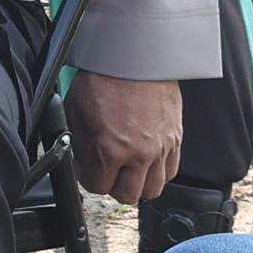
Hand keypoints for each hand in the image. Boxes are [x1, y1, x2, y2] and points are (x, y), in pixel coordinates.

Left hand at [70, 72, 184, 205]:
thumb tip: (82, 162)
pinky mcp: (176, 139)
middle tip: (108, 171)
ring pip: (153, 189)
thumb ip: (80, 144)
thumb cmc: (104, 77)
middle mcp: (139, 154)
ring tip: (129, 168)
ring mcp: (160, 149)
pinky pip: (171, 172)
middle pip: (127, 195)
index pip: (98, 187)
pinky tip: (147, 160)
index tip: (89, 170)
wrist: (135, 57)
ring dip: (138, 183)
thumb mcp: (77, 111)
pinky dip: (159, 172)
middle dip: (113, 186)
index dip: (90, 179)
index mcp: (110, 149)